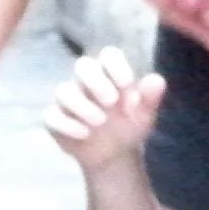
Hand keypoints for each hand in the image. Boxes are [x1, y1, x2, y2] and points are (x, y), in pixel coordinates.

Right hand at [43, 46, 165, 173]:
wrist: (114, 154)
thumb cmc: (129, 125)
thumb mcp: (144, 115)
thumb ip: (150, 98)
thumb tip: (157, 80)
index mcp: (110, 75)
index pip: (108, 55)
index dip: (116, 65)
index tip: (127, 84)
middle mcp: (87, 82)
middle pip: (82, 65)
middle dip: (96, 81)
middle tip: (111, 101)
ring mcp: (69, 100)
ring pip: (64, 91)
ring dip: (81, 105)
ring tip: (100, 122)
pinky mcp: (56, 120)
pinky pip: (51, 116)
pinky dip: (66, 124)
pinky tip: (84, 134)